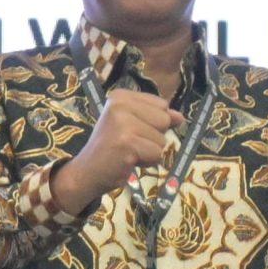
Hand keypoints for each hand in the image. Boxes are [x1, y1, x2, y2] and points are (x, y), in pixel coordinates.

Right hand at [46, 88, 183, 217]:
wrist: (87, 172)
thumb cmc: (111, 149)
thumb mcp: (133, 126)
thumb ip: (156, 118)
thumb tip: (180, 117)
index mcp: (121, 96)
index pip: (161, 105)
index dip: (153, 123)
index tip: (130, 131)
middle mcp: (120, 105)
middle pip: (164, 120)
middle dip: (153, 137)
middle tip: (130, 144)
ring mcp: (123, 123)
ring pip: (162, 139)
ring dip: (149, 151)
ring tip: (128, 153)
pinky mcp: (127, 143)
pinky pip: (156, 154)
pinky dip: (146, 162)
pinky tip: (128, 161)